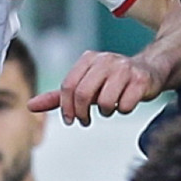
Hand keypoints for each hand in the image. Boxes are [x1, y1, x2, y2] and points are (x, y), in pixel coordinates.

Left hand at [28, 49, 166, 126]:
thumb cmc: (113, 80)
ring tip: (109, 107)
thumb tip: (30, 105)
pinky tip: (125, 102)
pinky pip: (125, 105)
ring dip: (106, 112)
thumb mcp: (85, 85)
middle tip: (85, 121)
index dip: (66, 107)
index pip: (68, 86)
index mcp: (89, 59)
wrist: (150, 70)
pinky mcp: (141, 80)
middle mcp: (105, 60)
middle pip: (83, 93)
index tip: (70, 119)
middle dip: (82, 113)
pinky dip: (123, 109)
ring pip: (105, 101)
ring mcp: (124, 69)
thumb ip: (58, 96)